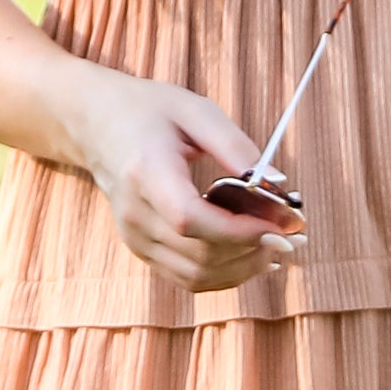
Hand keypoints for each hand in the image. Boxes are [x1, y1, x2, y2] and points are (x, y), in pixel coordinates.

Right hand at [65, 66, 308, 294]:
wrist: (96, 125)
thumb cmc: (148, 111)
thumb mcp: (195, 110)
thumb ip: (235, 146)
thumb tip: (275, 183)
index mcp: (145, 173)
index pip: (190, 219)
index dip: (239, 230)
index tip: (281, 222)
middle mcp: (135, 214)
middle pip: (199, 254)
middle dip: (254, 249)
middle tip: (295, 232)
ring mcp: (134, 238)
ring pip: (197, 275)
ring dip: (245, 268)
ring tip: (280, 246)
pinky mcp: (141, 250)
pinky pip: (188, 278)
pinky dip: (226, 275)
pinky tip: (254, 258)